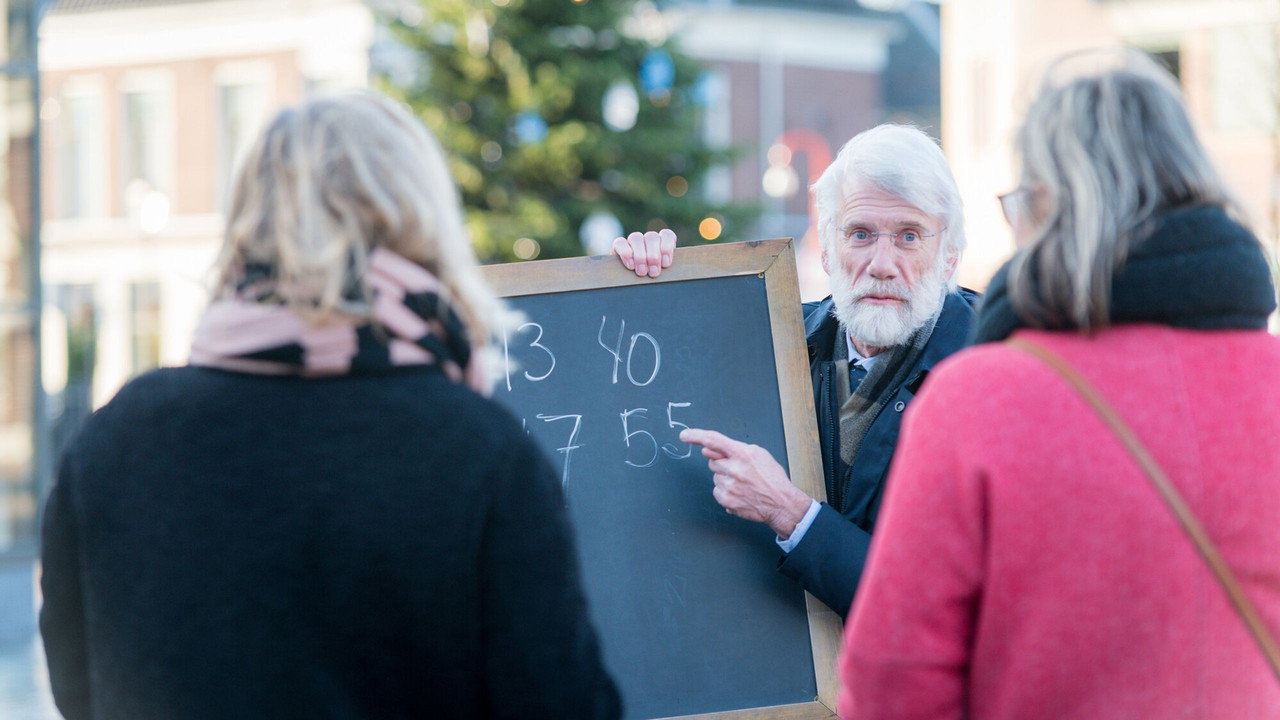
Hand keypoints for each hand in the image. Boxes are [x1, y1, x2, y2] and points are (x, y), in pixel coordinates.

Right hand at [611, 229, 675, 277]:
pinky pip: (620, 242)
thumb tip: (666, 268)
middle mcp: (647, 239)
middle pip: (651, 237)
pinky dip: (626, 253)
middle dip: (653, 256)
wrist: (628, 286)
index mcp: (662, 242)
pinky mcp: (618, 245)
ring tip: (642, 272)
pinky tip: (630, 265)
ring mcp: (633, 241)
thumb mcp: (661, 274)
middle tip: (653, 272)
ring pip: (636, 238)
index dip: (667, 247)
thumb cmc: (650, 280)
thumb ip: (664, 268)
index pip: (667, 235)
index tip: (665, 264)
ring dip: (640, 256)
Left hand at [680, 428, 812, 538]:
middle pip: (713, 462)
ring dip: (725, 479)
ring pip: (715, 477)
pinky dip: (725, 492)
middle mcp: (734, 469)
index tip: (685, 435)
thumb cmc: (772, 477)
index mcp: (743, 453)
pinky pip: (716, 491)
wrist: (781, 503)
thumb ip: (732, 449)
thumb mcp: (758, 454)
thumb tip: (707, 449)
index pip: (713, 440)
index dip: (696, 436)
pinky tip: (740, 493)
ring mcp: (729, 486)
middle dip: (722, 464)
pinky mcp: (726, 500)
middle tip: (739, 471)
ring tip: (743, 484)